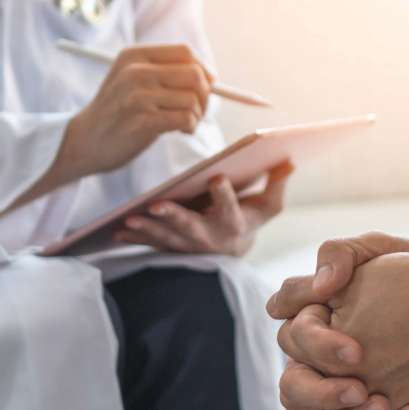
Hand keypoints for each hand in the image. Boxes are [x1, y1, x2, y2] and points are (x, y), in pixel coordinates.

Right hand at [60, 44, 213, 177]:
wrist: (84, 141)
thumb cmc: (117, 112)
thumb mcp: (131, 80)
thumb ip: (164, 73)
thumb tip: (212, 78)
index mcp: (134, 55)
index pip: (185, 52)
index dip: (204, 68)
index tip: (208, 85)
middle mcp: (135, 71)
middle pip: (195, 74)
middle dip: (205, 95)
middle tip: (198, 110)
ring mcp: (138, 95)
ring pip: (193, 99)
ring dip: (197, 115)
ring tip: (185, 124)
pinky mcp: (143, 120)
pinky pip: (186, 118)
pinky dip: (190, 127)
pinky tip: (180, 131)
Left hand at [114, 162, 292, 255]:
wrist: (233, 250)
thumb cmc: (250, 218)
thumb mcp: (268, 205)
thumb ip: (277, 183)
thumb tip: (289, 159)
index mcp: (234, 224)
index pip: (230, 209)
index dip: (224, 195)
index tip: (217, 177)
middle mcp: (211, 238)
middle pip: (191, 228)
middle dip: (173, 218)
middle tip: (156, 206)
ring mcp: (189, 245)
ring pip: (167, 237)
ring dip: (147, 230)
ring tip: (128, 220)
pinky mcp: (173, 247)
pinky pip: (153, 243)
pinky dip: (136, 238)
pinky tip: (118, 230)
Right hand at [268, 232, 408, 409]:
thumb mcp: (376, 247)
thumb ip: (339, 253)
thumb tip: (320, 286)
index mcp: (313, 319)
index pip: (291, 339)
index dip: (317, 348)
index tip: (355, 351)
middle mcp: (321, 357)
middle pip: (294, 388)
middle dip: (321, 394)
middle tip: (359, 390)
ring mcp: (348, 384)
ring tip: (385, 406)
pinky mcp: (378, 404)